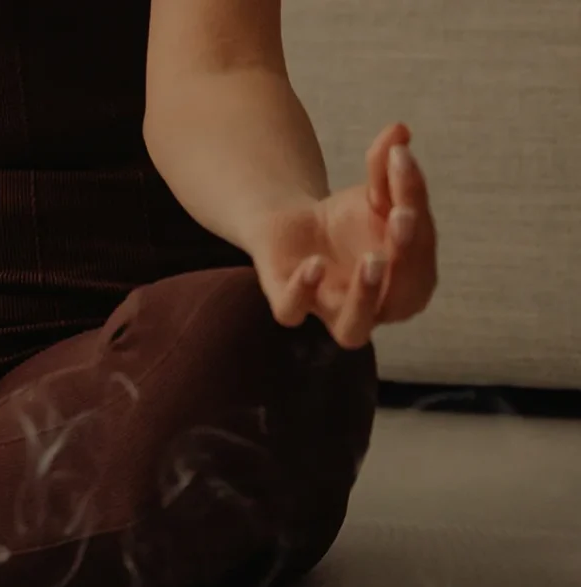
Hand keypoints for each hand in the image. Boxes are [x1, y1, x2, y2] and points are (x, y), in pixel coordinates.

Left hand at [253, 122, 437, 348]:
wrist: (293, 226)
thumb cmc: (349, 218)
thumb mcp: (373, 190)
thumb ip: (386, 167)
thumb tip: (399, 129)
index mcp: (409, 279)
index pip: (423, 253)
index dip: (421, 216)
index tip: (405, 168)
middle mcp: (376, 306)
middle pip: (401, 296)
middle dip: (406, 261)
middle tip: (401, 220)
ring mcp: (331, 309)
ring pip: (353, 330)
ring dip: (366, 297)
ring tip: (374, 259)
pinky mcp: (289, 302)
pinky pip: (292, 313)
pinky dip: (302, 292)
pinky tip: (312, 265)